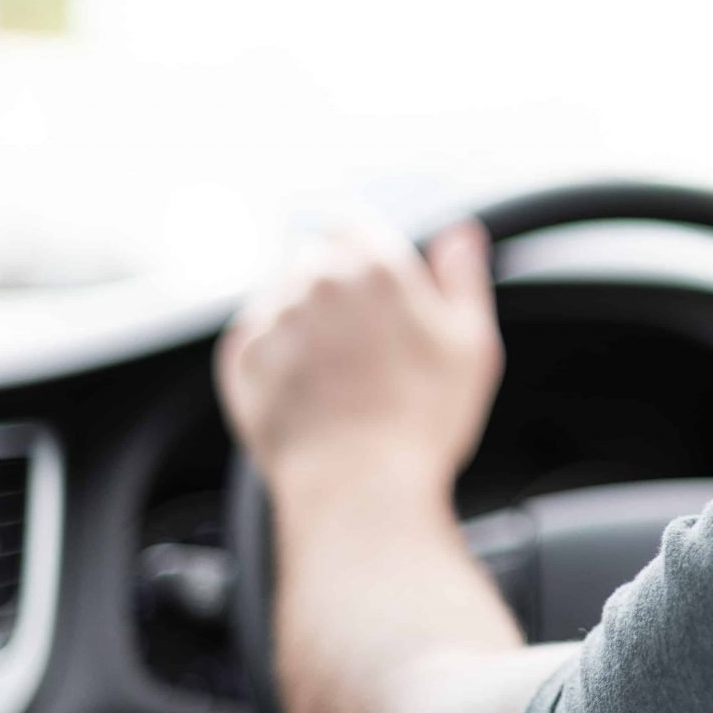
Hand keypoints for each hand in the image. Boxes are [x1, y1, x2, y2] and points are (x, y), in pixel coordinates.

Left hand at [216, 218, 504, 498]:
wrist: (358, 489)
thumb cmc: (421, 422)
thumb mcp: (471, 344)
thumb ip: (462, 277)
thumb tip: (459, 235)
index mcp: (375, 267)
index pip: (353, 224)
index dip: (363, 249)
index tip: (370, 279)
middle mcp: (315, 282)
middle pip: (316, 260)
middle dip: (336, 289)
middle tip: (364, 343)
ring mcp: (273, 319)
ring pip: (284, 298)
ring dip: (303, 320)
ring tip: (336, 374)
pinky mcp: (241, 359)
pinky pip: (255, 336)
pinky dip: (275, 353)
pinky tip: (308, 388)